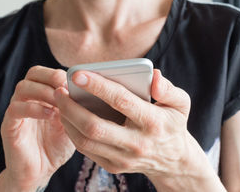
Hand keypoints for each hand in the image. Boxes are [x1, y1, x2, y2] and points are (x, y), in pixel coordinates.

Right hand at [0, 66, 74, 190]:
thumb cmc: (57, 146)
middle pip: (33, 73)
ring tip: (60, 102)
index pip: (46, 72)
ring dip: (44, 91)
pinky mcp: (9, 126)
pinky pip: (15, 109)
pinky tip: (50, 115)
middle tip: (66, 87)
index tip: (76, 83)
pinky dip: (34, 108)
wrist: (40, 172)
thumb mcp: (71, 123)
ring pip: (23, 87)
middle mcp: (27, 98)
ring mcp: (16, 110)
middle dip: (51, 76)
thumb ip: (76, 107)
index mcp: (41, 95)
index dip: (60, 73)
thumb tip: (91, 91)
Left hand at [55, 69, 201, 180]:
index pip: (121, 101)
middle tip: (59, 89)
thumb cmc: (172, 123)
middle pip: (95, 127)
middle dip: (71, 107)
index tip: (78, 73)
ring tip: (60, 100)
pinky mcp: (113, 166)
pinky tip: (68, 116)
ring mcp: (124, 159)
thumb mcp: (180, 103)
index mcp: (153, 122)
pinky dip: (73, 132)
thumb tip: (153, 76)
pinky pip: (86, 150)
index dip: (98, 86)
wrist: (173, 160)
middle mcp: (137, 143)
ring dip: (67, 119)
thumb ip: (168, 88)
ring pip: (86, 141)